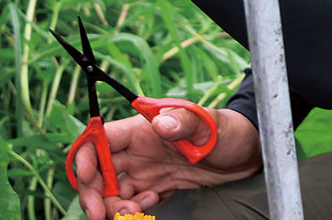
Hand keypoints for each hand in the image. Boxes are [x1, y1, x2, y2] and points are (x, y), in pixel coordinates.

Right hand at [76, 107, 260, 218]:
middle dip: (93, 193)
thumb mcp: (208, 123)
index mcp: (141, 129)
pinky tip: (149, 208)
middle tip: (100, 214)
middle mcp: (138, 150)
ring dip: (113, 207)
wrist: (246, 154)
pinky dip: (132, 212)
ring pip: (112, 192)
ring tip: (134, 213)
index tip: (86, 180)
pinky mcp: (157, 187)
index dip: (85, 158)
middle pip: (99, 171)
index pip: (99, 139)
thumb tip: (160, 125)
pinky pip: (132, 203)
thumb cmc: (227, 130)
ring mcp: (147, 170)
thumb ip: (183, 122)